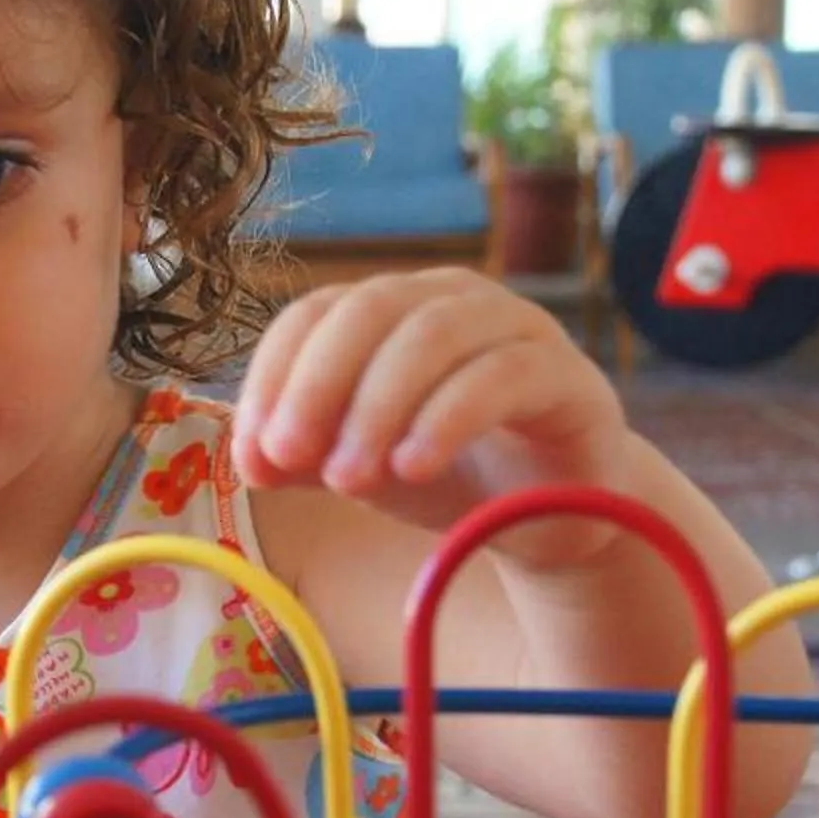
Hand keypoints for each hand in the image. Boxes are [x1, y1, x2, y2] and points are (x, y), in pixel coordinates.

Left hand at [233, 268, 633, 569]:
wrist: (556, 518)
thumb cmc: (453, 471)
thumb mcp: (362, 465)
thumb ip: (306, 457)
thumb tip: (252, 459)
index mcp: (392, 308)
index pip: (314, 314)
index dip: (274, 377)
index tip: (254, 454)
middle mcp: (452, 299)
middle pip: (368, 310)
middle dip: (317, 386)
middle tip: (290, 459)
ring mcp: (515, 328)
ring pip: (432, 336)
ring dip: (375, 408)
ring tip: (347, 481)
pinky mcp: (566, 376)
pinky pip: (501, 376)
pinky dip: (446, 419)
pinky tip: (413, 468)